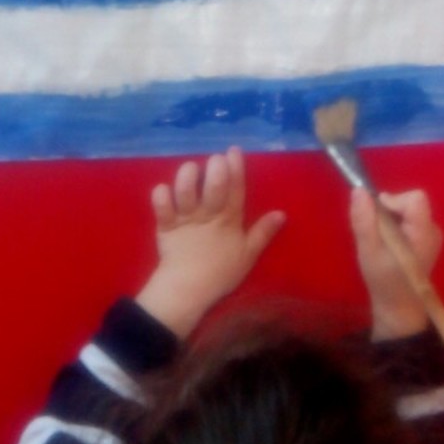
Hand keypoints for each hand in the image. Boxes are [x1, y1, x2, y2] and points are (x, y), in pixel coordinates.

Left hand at [135, 147, 285, 337]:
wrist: (189, 292)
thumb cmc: (220, 272)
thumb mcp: (248, 254)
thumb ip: (263, 232)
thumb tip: (282, 213)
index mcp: (228, 222)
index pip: (236, 191)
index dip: (236, 169)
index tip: (233, 150)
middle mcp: (207, 217)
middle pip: (213, 189)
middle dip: (215, 169)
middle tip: (216, 158)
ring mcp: (185, 221)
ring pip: (186, 194)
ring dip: (187, 178)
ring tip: (190, 168)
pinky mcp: (165, 227)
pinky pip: (161, 209)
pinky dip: (161, 197)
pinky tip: (163, 188)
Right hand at [349, 187, 442, 339]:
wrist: (399, 307)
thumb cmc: (384, 282)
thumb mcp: (368, 252)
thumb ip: (363, 221)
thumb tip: (359, 190)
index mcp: (424, 233)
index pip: (416, 198)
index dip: (393, 200)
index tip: (378, 217)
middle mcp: (433, 230)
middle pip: (410, 202)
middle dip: (389, 211)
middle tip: (377, 234)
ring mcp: (432, 235)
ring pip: (408, 210)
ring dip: (391, 220)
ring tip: (382, 243)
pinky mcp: (427, 239)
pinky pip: (409, 219)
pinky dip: (396, 226)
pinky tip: (389, 246)